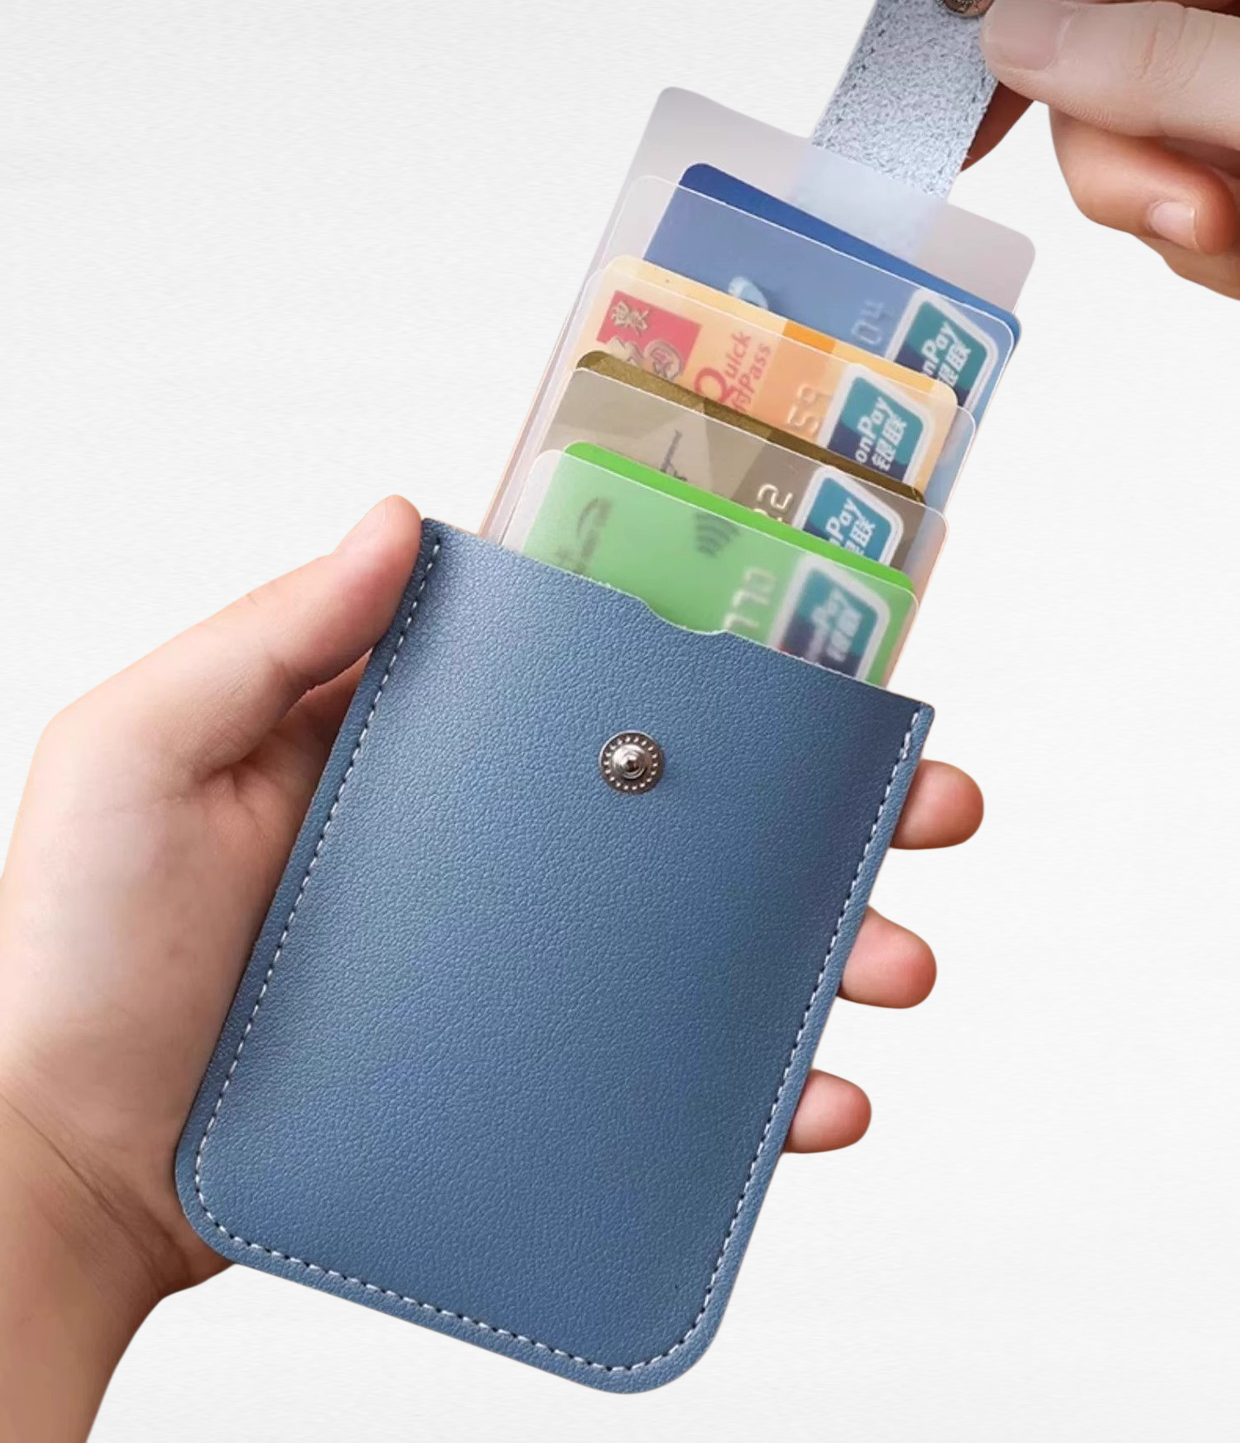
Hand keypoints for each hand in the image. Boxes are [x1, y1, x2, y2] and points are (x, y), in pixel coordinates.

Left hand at [0, 500, 979, 1437]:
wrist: (63, 1160)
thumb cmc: (76, 944)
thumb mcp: (142, 750)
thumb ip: (272, 635)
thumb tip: (402, 517)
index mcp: (417, 743)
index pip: (589, 674)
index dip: (711, 652)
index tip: (821, 641)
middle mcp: (485, 845)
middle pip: (684, 806)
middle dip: (820, 806)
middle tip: (924, 806)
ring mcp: (510, 966)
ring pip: (699, 942)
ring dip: (823, 941)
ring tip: (896, 958)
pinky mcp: (517, 1074)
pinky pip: (659, 1077)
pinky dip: (754, 1090)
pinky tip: (815, 1098)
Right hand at [973, 0, 1239, 296]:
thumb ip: (1161, 60)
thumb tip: (1009, 33)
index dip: (1020, 42)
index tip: (968, 139)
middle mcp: (1237, 17)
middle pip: (1100, 77)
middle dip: (1127, 169)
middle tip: (1207, 218)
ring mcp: (1238, 97)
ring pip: (1140, 162)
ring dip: (1182, 227)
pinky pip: (1185, 216)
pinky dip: (1216, 256)